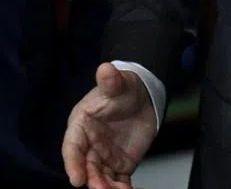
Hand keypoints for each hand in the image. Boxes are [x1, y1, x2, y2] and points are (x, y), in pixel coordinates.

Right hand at [62, 63, 157, 187]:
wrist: (143, 96)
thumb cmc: (123, 88)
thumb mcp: (118, 82)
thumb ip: (111, 80)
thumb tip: (106, 68)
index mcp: (81, 126)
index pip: (72, 147)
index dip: (73, 163)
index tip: (77, 179)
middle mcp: (89, 144)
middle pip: (86, 166)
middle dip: (92, 180)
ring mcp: (104, 155)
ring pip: (101, 176)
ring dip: (106, 187)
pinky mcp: (120, 162)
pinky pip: (119, 179)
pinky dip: (121, 188)